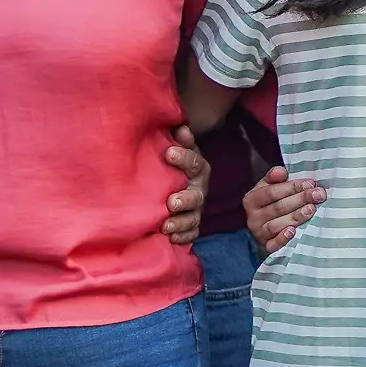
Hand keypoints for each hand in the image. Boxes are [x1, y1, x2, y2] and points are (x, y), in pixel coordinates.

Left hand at [160, 124, 210, 243]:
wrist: (175, 182)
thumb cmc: (173, 164)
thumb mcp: (177, 149)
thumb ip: (179, 140)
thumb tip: (180, 127)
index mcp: (197, 169)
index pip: (195, 162)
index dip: (184, 158)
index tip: (169, 153)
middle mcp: (199, 189)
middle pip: (196, 195)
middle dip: (185, 200)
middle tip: (171, 203)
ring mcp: (196, 209)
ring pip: (193, 217)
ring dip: (181, 222)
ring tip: (166, 226)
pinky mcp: (191, 225)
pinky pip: (191, 233)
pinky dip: (183, 237)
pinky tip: (171, 239)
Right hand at [245, 166, 325, 254]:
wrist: (269, 226)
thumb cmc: (274, 202)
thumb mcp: (270, 186)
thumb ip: (274, 177)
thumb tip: (280, 171)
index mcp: (252, 199)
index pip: (272, 192)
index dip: (292, 187)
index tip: (310, 183)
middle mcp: (252, 218)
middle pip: (278, 207)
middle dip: (300, 199)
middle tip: (318, 195)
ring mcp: (259, 234)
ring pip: (277, 225)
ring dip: (296, 217)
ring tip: (312, 210)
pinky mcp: (267, 247)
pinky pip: (274, 245)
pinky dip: (283, 239)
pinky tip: (294, 232)